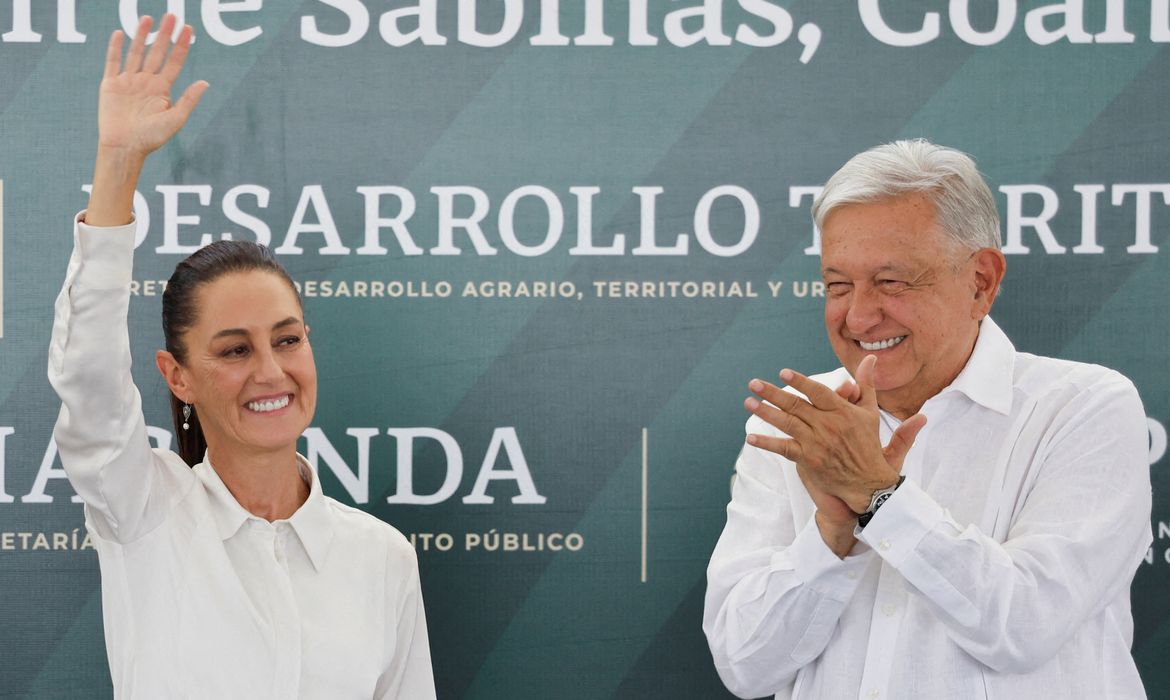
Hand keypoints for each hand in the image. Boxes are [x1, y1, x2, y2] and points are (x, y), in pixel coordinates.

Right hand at [86, 14, 206, 226]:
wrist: (125, 147)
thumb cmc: (151, 138)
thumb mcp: (176, 119)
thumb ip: (189, 99)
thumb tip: (206, 82)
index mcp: (163, 89)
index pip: (175, 62)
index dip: (182, 46)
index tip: (189, 29)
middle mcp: (146, 82)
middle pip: (157, 52)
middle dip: (165, 34)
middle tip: (172, 16)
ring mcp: (128, 81)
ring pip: (136, 52)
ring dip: (142, 35)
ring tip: (148, 18)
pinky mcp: (110, 84)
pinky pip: (113, 62)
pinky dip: (116, 48)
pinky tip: (120, 33)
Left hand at [744, 355, 925, 514]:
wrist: (868, 482)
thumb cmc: (868, 443)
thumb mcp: (870, 411)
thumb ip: (866, 384)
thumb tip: (869, 358)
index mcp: (842, 412)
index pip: (817, 392)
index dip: (800, 382)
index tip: (783, 373)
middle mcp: (828, 426)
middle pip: (796, 406)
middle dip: (772, 394)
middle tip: (754, 383)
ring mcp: (816, 443)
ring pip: (787, 423)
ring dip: (766, 413)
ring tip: (748, 402)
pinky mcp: (808, 460)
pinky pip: (784, 448)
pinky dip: (767, 443)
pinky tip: (751, 438)